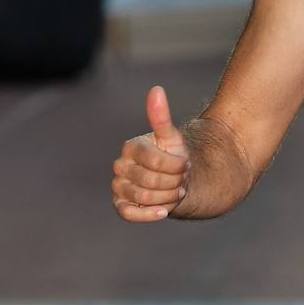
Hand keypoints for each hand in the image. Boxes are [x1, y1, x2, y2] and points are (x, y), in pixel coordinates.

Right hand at [111, 85, 189, 222]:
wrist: (177, 181)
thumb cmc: (174, 157)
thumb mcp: (172, 137)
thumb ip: (161, 116)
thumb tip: (156, 89)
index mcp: (131, 147)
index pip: (154, 160)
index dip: (175, 166)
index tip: (185, 165)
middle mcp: (120, 166)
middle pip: (150, 180)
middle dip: (173, 182)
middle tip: (181, 179)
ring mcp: (118, 186)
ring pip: (144, 196)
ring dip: (168, 196)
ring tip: (175, 190)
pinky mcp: (121, 205)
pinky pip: (128, 214)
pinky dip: (147, 214)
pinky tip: (163, 211)